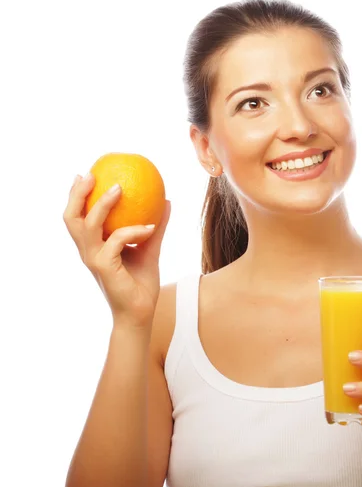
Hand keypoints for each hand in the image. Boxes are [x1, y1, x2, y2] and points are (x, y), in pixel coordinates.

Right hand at [63, 173, 170, 327]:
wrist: (140, 312)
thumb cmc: (141, 282)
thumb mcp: (150, 248)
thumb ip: (156, 227)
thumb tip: (166, 200)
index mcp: (94, 245)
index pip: (77, 216)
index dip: (77, 195)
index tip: (85, 174)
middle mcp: (88, 250)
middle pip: (71, 217)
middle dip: (77, 194)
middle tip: (91, 174)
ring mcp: (94, 259)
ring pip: (88, 225)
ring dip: (102, 205)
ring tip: (119, 188)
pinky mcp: (104, 267)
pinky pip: (117, 240)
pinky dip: (133, 231)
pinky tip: (150, 227)